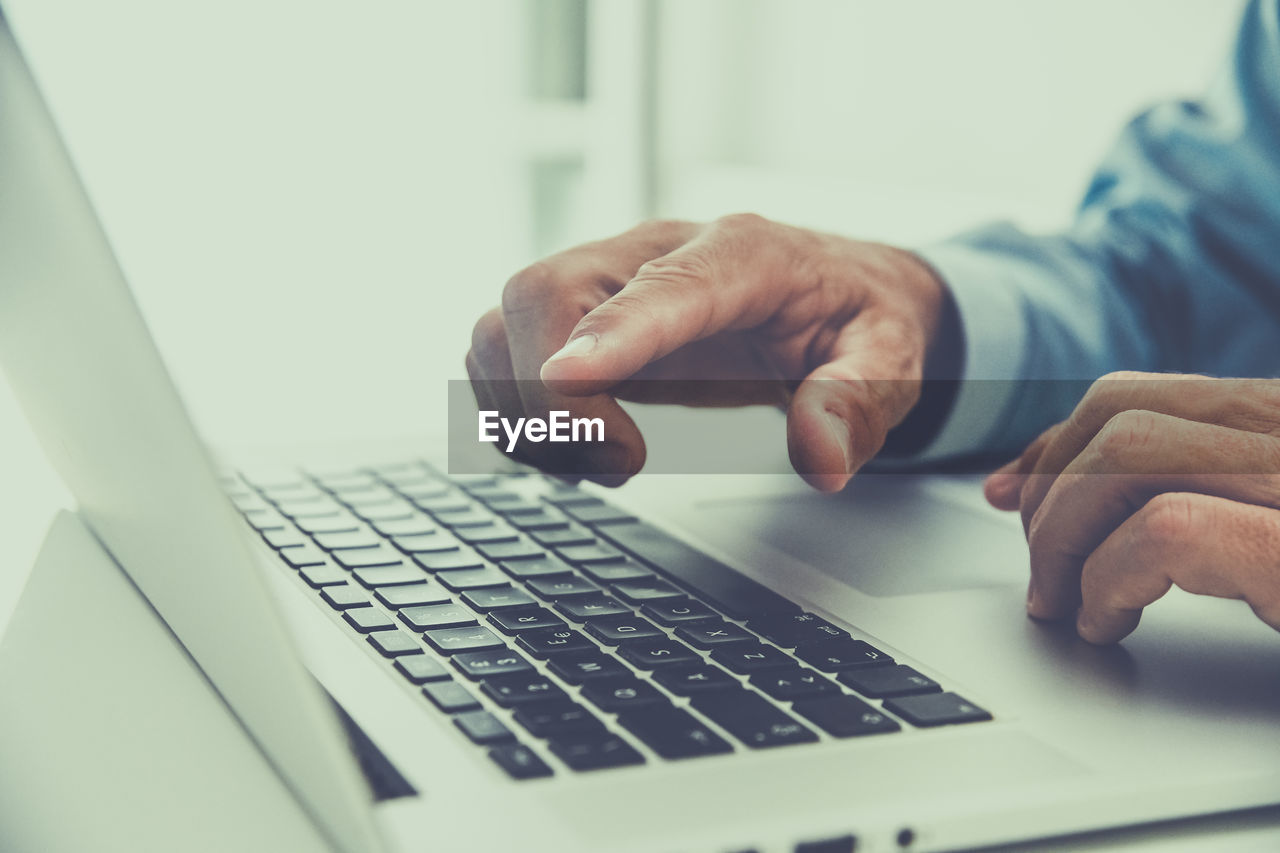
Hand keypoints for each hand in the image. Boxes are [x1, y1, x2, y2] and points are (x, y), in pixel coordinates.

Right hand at [466, 214, 953, 489]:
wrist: (839, 291)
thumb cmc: (858, 321)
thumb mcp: (892, 360)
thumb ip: (857, 403)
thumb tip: (818, 458)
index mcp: (743, 254)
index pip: (661, 285)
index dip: (609, 334)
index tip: (567, 385)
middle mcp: (658, 253)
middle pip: (546, 292)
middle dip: (552, 395)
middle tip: (620, 463)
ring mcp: (611, 279)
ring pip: (507, 322)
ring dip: (524, 409)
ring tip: (603, 460)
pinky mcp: (583, 315)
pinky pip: (504, 349)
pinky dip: (514, 408)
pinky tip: (577, 445)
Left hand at [983, 371, 1279, 642]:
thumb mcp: (1250, 522)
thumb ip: (1161, 491)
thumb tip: (1014, 488)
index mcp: (1278, 424)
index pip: (1137, 394)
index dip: (1054, 447)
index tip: (1010, 496)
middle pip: (1119, 414)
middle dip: (1048, 492)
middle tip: (1039, 573)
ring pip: (1127, 453)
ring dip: (1065, 534)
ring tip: (1063, 603)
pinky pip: (1168, 530)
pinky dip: (1109, 579)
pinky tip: (1107, 623)